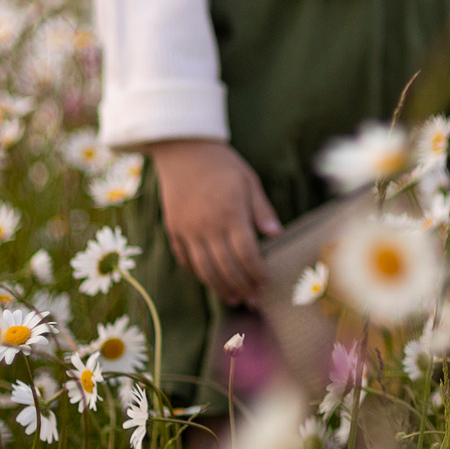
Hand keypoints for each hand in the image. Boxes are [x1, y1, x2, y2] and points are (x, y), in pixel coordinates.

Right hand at [145, 138, 281, 306]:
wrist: (183, 149)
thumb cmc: (222, 164)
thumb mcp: (249, 181)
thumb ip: (262, 210)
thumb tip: (276, 235)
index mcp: (230, 214)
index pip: (246, 254)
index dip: (257, 273)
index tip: (265, 283)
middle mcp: (207, 226)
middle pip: (225, 267)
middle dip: (241, 286)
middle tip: (252, 299)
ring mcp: (187, 229)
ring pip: (203, 269)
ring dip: (219, 287)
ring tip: (232, 297)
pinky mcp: (173, 228)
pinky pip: (184, 258)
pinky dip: (197, 272)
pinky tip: (209, 279)